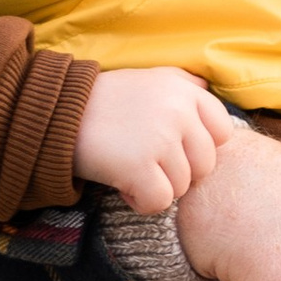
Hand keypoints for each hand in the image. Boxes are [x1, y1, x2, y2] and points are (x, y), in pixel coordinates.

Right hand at [70, 63, 233, 216]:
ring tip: (129, 167)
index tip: (172, 148)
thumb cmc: (106, 100)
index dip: (199, 148)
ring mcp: (160, 139)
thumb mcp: (149, 78)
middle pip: (205, 166)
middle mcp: (178, 112)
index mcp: (185, 91)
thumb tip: (208, 90)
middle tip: (146, 161)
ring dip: (156, 187)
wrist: (58, 112)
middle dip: (177, 172)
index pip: (222, 133)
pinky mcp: (139, 166)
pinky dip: (140, 201)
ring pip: (182, 188)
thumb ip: (183, 84)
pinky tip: (123, 185)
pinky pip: (160, 202)